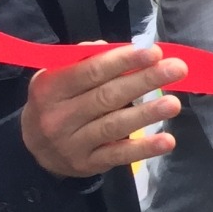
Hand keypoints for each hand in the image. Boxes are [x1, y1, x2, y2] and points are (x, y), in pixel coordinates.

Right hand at [22, 43, 185, 177]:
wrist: (35, 146)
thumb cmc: (59, 100)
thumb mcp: (60, 76)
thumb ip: (87, 59)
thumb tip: (119, 48)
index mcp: (49, 88)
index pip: (89, 72)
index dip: (123, 61)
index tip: (154, 52)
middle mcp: (57, 117)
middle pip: (106, 97)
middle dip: (144, 81)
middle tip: (177, 69)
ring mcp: (72, 143)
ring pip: (114, 126)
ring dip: (146, 114)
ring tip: (174, 104)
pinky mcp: (87, 164)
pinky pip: (118, 155)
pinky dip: (144, 149)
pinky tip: (167, 141)